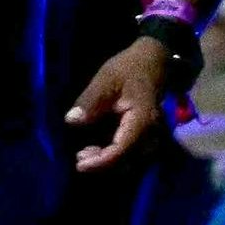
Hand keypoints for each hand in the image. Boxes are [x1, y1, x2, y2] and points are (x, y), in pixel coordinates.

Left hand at [66, 37, 176, 171]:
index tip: (79, 164)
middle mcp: (151, 133)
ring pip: (130, 159)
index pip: (121, 150)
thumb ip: (90, 101)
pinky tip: (96, 149)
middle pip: (127, 160)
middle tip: (79, 157)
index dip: (100, 161)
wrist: (153, 60)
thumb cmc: (130, 68)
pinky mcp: (146, 134)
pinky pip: (132, 152)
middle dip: (103, 163)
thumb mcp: (106, 79)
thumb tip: (71, 120)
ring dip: (108, 161)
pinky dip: (114, 154)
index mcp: (142, 120)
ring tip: (84, 154)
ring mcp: (151, 135)